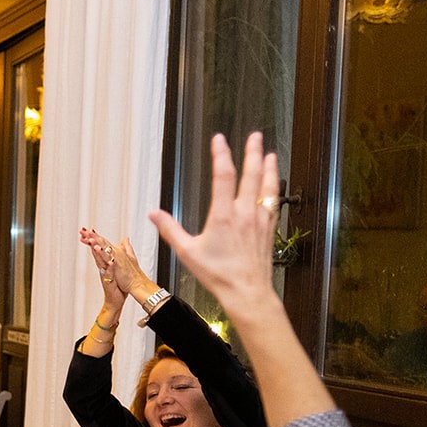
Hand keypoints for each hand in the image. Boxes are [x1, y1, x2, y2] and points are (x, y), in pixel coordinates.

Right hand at [78, 228, 126, 313]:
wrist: (114, 302)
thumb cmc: (115, 288)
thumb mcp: (114, 270)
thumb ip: (112, 258)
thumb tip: (112, 249)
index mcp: (104, 265)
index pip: (97, 250)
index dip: (93, 239)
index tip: (87, 230)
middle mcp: (102, 269)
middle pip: (95, 253)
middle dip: (90, 243)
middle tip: (83, 232)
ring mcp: (105, 276)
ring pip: (100, 263)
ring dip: (97, 254)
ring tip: (94, 244)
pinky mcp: (109, 283)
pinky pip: (109, 274)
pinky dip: (109, 268)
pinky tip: (110, 262)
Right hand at [150, 132, 280, 320]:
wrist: (247, 291)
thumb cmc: (217, 274)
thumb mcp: (186, 252)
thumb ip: (170, 230)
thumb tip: (153, 214)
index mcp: (223, 215)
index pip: (223, 176)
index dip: (221, 154)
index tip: (219, 139)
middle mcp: (244, 213)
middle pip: (251, 175)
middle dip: (252, 152)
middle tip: (254, 135)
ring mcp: (259, 220)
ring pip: (267, 187)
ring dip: (268, 167)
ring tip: (269, 153)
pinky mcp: (268, 229)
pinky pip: (273, 203)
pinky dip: (273, 189)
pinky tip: (273, 185)